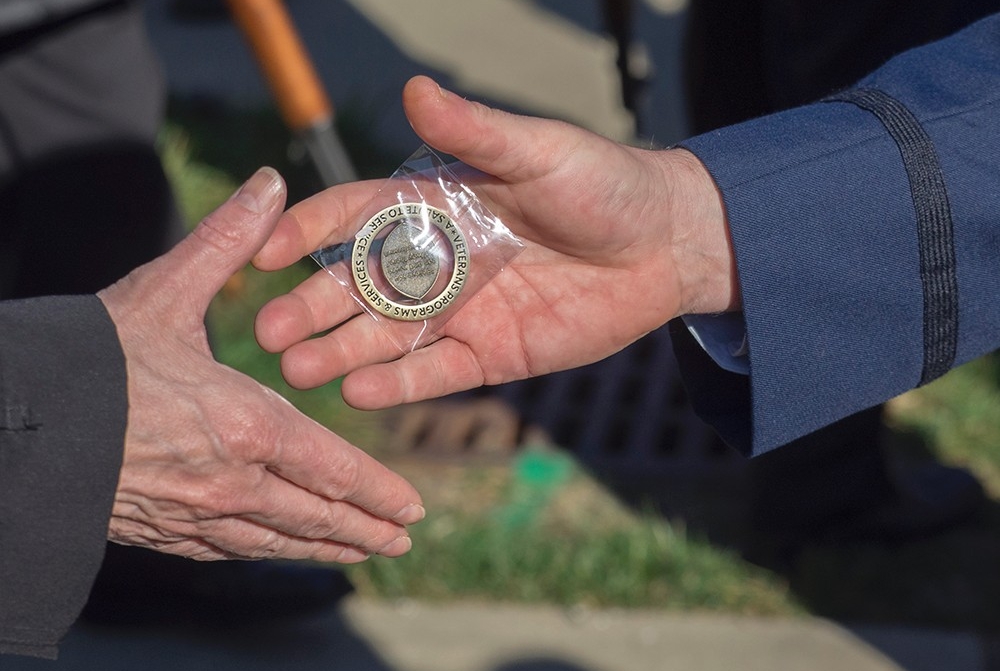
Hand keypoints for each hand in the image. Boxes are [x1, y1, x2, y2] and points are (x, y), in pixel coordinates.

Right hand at [98, 168, 422, 562]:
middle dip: (366, 530)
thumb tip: (270, 186)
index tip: (412, 506)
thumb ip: (226, 242)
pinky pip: (234, 551)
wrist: (16, 420)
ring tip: (365, 554)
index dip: (377, 492)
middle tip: (403, 540)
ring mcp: (197, 515)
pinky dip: (273, 553)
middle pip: (317, 516)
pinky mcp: (164, 530)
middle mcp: (232, 481)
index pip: (334, 470)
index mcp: (245, 426)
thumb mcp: (164, 291)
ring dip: (329, 550)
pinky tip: (284, 550)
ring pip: (280, 541)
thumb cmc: (93, 356)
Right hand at [253, 76, 736, 409]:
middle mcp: (436, 261)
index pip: (355, 216)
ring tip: (297, 373)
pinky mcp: (490, 354)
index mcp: (434, 205)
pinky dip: (399, 385)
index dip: (309, 231)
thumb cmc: (601, 182)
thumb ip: (474, 131)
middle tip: (268, 334)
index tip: (264, 251)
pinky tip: (359, 394)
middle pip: (359, 287)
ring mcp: (460, 312)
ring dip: (341, 354)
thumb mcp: (537, 151)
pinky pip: (436, 373)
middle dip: (312, 309)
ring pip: (387, 338)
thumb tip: (413, 88)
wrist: (664, 245)